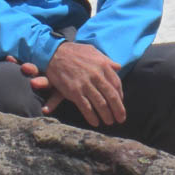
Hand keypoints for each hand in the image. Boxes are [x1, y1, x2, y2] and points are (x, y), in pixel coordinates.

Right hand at [9, 43, 124, 126]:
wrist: (54, 52)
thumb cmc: (74, 52)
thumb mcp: (93, 51)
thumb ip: (106, 60)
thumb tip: (118, 67)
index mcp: (103, 65)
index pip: (116, 84)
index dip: (120, 96)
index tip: (120, 102)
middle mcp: (96, 75)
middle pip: (112, 96)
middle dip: (118, 110)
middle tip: (121, 119)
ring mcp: (85, 84)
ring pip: (101, 104)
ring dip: (106, 115)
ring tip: (109, 122)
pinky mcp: (74, 92)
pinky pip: (86, 108)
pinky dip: (92, 117)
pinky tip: (95, 122)